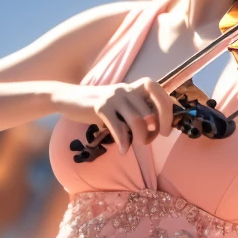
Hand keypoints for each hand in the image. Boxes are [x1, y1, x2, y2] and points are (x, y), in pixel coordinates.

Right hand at [52, 78, 174, 154]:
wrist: (70, 99)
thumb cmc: (102, 107)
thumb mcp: (123, 105)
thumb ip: (140, 111)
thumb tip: (160, 128)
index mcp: (134, 87)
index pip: (159, 91)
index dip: (167, 111)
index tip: (166, 129)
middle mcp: (126, 89)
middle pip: (150, 111)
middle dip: (154, 130)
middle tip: (149, 140)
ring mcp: (113, 97)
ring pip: (137, 120)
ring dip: (140, 137)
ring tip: (136, 145)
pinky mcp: (100, 106)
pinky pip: (118, 127)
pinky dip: (123, 142)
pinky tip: (124, 150)